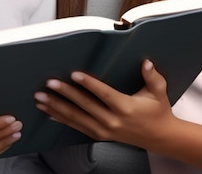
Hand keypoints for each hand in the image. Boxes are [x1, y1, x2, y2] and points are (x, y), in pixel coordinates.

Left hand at [34, 60, 176, 150]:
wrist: (160, 138)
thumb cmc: (158, 112)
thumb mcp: (159, 92)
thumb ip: (152, 76)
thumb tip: (146, 63)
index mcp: (125, 108)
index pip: (103, 94)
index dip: (88, 84)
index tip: (74, 74)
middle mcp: (112, 121)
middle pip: (84, 106)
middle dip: (64, 94)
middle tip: (49, 84)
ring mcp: (104, 131)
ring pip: (76, 119)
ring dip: (57, 108)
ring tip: (41, 99)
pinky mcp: (100, 135)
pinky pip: (77, 127)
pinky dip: (62, 120)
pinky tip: (49, 114)